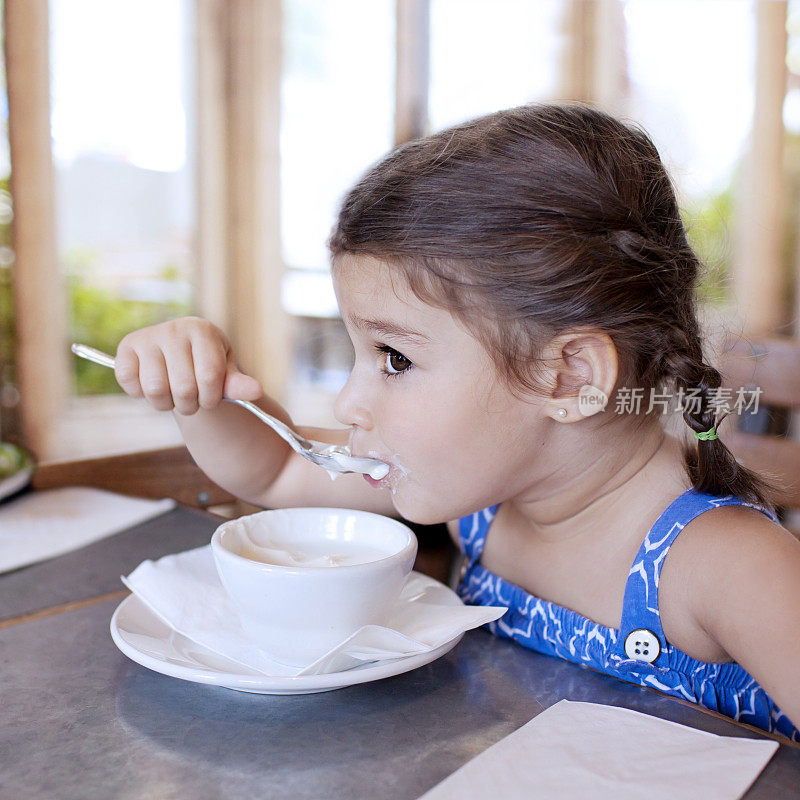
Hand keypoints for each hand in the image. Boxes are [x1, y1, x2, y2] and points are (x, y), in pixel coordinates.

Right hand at [114, 317, 262, 414]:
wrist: (181, 351)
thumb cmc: (206, 364)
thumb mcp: (224, 372)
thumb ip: (237, 384)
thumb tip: (256, 391)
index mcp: (203, 331)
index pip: (209, 376)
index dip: (211, 398)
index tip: (211, 398)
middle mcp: (174, 328)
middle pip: (183, 387)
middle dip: (190, 405)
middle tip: (191, 400)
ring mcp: (148, 336)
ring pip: (155, 389)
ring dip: (165, 404)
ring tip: (172, 395)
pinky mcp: (125, 346)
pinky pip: (129, 382)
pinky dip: (139, 394)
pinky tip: (150, 384)